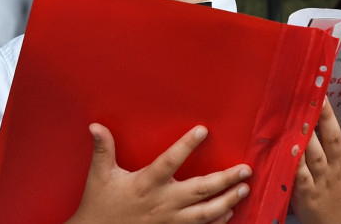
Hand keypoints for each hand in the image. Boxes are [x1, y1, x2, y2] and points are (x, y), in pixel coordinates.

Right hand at [66, 123, 251, 223]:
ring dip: (227, 200)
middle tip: (245, 169)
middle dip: (225, 179)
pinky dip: (217, 221)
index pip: (170, 161)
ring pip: (205, 213)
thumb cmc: (100, 204)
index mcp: (146, 183)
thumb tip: (95, 126)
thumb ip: (103, 149)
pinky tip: (229, 211)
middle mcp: (162, 202)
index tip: (203, 130)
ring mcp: (169, 220)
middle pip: (200, 189)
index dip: (187, 145)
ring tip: (243, 189)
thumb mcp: (100, 175)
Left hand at [291, 81, 340, 223]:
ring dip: (308, 136)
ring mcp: (322, 177)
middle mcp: (338, 164)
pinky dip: (295, 162)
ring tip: (300, 114)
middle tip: (319, 92)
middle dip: (327, 115)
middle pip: (333, 137)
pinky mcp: (305, 190)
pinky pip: (299, 174)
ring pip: (315, 153)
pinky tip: (288, 146)